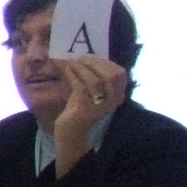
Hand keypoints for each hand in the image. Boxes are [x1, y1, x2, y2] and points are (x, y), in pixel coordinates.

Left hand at [52, 57, 128, 173]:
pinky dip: (73, 75)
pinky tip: (67, 70)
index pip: (120, 73)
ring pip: (95, 81)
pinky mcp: (85, 110)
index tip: (90, 57)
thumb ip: (93, 76)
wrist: (70, 131)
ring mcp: (100, 106)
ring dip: (82, 68)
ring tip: (71, 63)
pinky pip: (80, 88)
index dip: (105, 62)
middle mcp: (113, 101)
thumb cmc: (80, 108)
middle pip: (112, 75)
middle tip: (79, 59)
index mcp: (118, 95)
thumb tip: (86, 56)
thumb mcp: (90, 90)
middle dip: (94, 64)